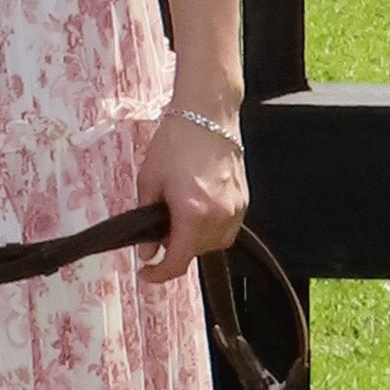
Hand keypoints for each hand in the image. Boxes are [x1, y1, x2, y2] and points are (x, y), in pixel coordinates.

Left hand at [132, 109, 247, 284]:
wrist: (207, 115)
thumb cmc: (176, 141)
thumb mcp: (149, 180)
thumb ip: (146, 219)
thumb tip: (147, 249)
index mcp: (192, 213)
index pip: (178, 261)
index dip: (159, 274)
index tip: (147, 274)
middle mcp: (218, 216)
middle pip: (196, 254)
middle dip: (176, 249)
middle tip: (160, 231)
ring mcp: (235, 209)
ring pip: (214, 244)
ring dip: (195, 240)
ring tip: (180, 217)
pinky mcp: (243, 200)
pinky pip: (227, 228)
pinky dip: (211, 227)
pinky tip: (198, 208)